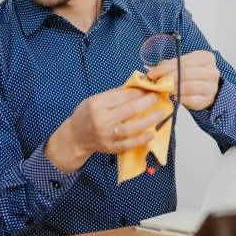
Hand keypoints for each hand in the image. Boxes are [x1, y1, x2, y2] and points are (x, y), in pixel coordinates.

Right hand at [44, 87, 165, 172]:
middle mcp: (101, 120)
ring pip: (131, 128)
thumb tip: (137, 88)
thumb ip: (114, 95)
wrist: (75, 136)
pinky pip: (128, 144)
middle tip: (157, 97)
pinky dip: (141, 140)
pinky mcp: (110, 148)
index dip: (138, 91)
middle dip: (147, 102)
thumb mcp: (95, 99)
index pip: (122, 96)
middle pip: (129, 110)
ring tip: (160, 113)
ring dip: (149, 120)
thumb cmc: (86, 114)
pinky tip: (151, 134)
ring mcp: (106, 136)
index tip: (149, 88)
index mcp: (96, 104)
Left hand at [147, 50, 220, 110]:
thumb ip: (168, 66)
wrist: (206, 89)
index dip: (165, 68)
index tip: (152, 73)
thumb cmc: (192, 75)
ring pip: (189, 87)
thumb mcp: (182, 65)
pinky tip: (175, 97)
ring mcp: (212, 86)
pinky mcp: (207, 99)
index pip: (183, 61)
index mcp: (205, 58)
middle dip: (169, 78)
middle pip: (186, 74)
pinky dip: (180, 98)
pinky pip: (191, 100)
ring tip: (167, 89)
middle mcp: (212, 71)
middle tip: (159, 83)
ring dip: (174, 89)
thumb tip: (153, 71)